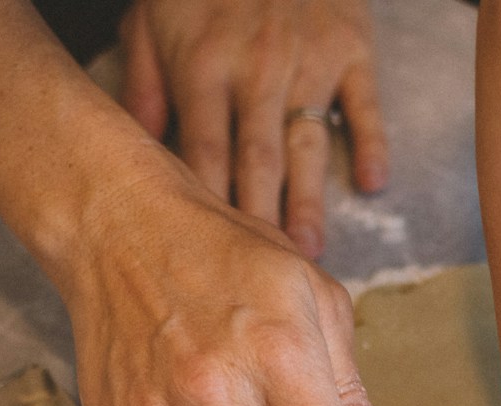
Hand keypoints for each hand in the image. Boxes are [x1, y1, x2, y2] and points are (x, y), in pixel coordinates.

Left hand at [119, 0, 387, 256]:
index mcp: (203, 68)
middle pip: (255, 163)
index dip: (203, 212)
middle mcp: (257, 71)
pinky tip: (371, 183)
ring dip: (308, 202)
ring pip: (307, 144)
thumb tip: (129, 149)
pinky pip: (364, 104)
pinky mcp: (352, 49)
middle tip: (259, 283)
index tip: (200, 264)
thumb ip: (141, 83)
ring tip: (308, 252)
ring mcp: (308, 62)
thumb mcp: (152, 19)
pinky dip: (370, 143)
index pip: (201, 154)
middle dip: (256, 225)